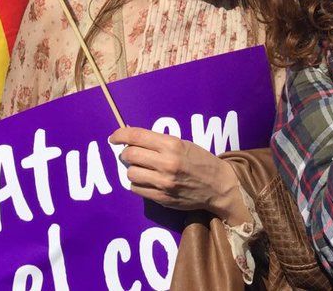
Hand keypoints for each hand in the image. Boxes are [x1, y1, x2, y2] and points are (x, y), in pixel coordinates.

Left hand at [108, 126, 247, 223]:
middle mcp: (166, 163)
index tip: (113, 138)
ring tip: (141, 168)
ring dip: (132, 169)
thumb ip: (159, 142)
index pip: (137, 136)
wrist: (218, 185)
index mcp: (172, 144)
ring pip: (130, 173)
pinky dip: (137, 183)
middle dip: (126, 153)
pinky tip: (146, 179)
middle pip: (130, 155)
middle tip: (130, 153)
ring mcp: (163, 182)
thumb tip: (132, 139)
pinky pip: (136, 188)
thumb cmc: (200, 160)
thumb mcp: (183, 143)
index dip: (120, 135)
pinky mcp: (161, 198)